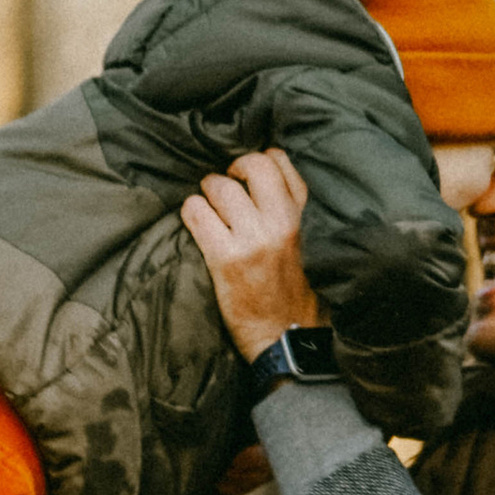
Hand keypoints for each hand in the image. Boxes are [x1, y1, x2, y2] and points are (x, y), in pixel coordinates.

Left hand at [181, 147, 320, 362]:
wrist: (284, 335)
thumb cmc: (288, 285)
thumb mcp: (302, 239)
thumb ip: (286, 204)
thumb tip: (256, 167)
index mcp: (300, 215)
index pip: (278, 159)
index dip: (256, 161)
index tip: (246, 177)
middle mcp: (280, 222)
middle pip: (250, 164)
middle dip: (230, 171)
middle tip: (224, 189)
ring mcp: (253, 240)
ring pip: (218, 186)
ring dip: (206, 195)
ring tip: (210, 212)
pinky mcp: (225, 258)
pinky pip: (196, 212)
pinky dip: (191, 214)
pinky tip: (199, 227)